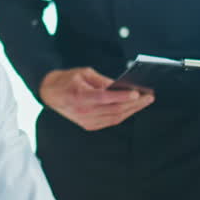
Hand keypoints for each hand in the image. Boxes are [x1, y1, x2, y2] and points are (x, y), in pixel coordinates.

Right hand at [39, 67, 153, 130]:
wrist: (50, 93)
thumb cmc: (67, 80)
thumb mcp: (84, 73)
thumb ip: (103, 80)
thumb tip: (122, 85)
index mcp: (80, 97)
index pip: (104, 98)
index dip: (121, 96)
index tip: (136, 93)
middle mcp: (83, 112)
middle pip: (114, 109)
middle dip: (134, 103)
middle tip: (148, 97)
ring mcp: (86, 121)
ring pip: (115, 118)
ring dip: (132, 110)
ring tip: (145, 102)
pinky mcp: (89, 125)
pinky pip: (110, 121)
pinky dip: (123, 114)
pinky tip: (132, 108)